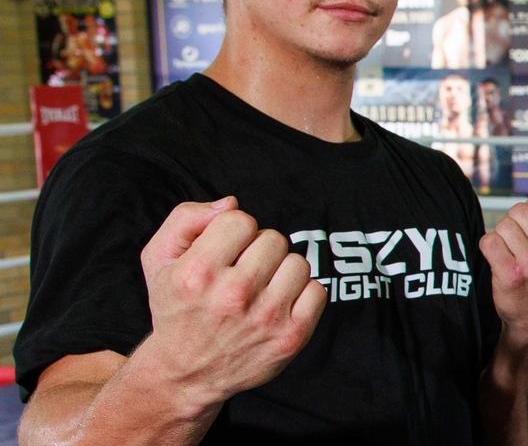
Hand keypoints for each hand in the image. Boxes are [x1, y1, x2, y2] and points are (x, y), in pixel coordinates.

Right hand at [138, 197, 326, 406]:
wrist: (185, 373)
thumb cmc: (176, 308)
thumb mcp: (159, 260)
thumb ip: (187, 218)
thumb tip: (232, 204)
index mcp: (198, 273)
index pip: (240, 220)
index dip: (233, 232)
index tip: (223, 253)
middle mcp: (233, 295)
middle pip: (273, 238)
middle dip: (258, 250)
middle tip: (241, 273)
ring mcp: (266, 318)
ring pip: (298, 262)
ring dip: (281, 271)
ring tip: (260, 290)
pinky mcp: (291, 337)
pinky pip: (318, 290)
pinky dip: (302, 294)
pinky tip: (278, 304)